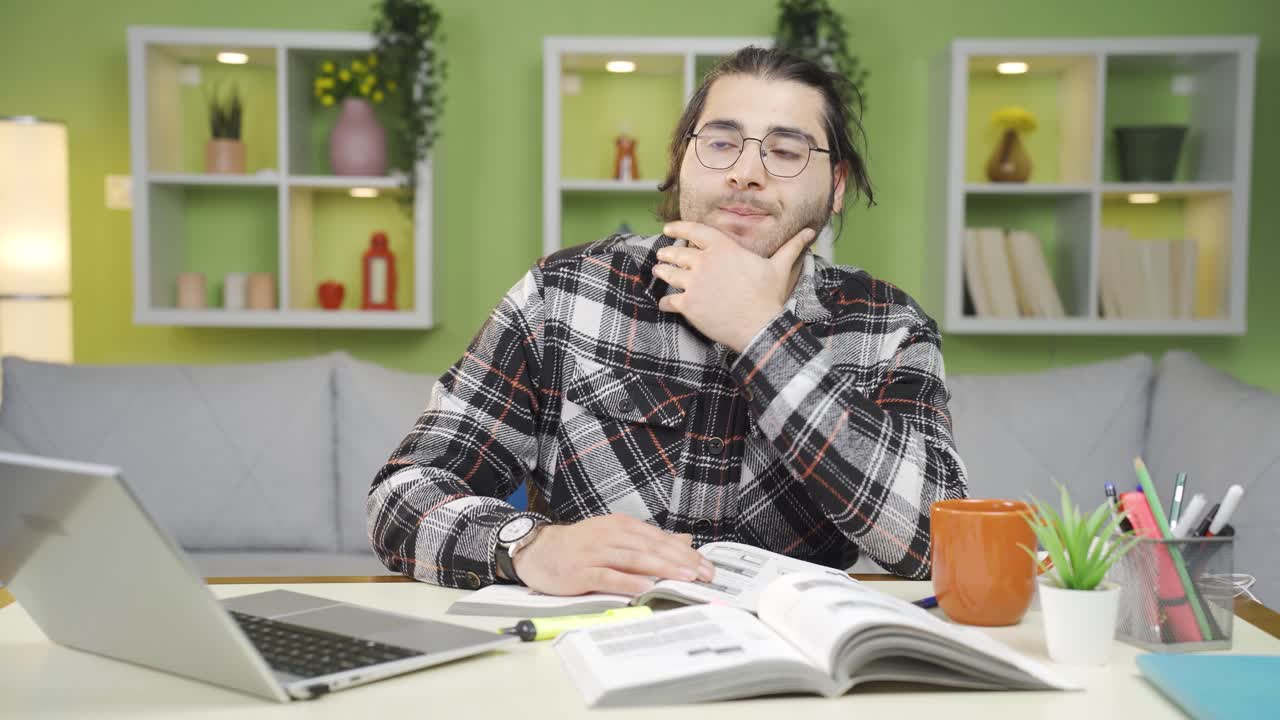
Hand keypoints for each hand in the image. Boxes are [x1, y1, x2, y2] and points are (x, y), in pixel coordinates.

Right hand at [511, 514, 714, 595]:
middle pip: (651, 548)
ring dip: (661, 568)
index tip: (706, 566)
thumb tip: (683, 540)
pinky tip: (644, 587)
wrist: (538, 550)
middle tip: (703, 573)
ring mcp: (595, 553)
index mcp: (621, 526)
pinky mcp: (581, 571)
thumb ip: (649, 540)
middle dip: (680, 560)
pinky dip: (627, 581)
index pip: (659, 539)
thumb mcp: (616, 536)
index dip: (685, 552)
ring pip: (633, 559)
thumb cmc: (580, 546)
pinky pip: (607, 576)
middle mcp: (610, 536)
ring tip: (683, 577)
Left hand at [653, 221, 814, 351]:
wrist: (759, 325)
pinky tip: (665, 303)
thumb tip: (811, 232)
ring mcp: (694, 283)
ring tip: (659, 271)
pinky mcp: (688, 304)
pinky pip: (669, 300)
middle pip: (677, 252)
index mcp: (723, 248)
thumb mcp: (779, 267)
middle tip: (662, 254)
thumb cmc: (768, 296)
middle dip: (667, 253)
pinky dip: (665, 302)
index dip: (678, 227)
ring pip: (669, 274)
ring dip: (662, 272)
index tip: (668, 228)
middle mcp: (704, 262)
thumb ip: (791, 247)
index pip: (694, 231)